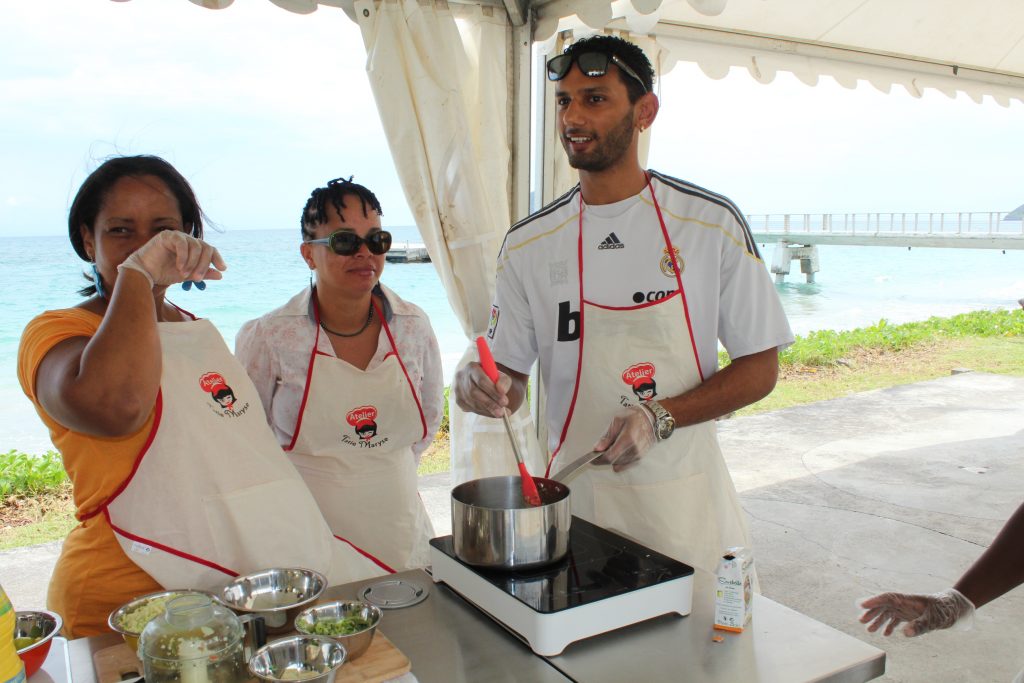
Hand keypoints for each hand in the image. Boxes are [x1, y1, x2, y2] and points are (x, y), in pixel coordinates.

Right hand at [119, 230, 226, 286]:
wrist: (145, 273)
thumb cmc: (164, 273)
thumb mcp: (187, 275)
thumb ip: (203, 273)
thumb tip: (220, 275)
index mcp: (194, 249)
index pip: (210, 249)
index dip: (217, 258)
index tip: (222, 268)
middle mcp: (187, 240)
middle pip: (205, 247)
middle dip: (203, 264)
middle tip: (197, 278)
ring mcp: (178, 236)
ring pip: (195, 246)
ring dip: (192, 262)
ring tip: (184, 275)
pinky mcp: (167, 235)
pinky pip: (182, 243)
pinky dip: (183, 256)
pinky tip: (179, 267)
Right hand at [454, 361, 510, 418]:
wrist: (478, 380)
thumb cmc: (490, 377)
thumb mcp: (500, 375)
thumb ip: (503, 381)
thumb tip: (502, 391)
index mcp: (472, 367)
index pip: (481, 380)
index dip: (492, 392)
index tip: (504, 401)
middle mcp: (462, 377)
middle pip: (475, 393)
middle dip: (490, 404)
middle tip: (502, 411)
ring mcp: (458, 390)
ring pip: (472, 403)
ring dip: (487, 410)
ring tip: (500, 413)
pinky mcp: (458, 400)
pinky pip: (471, 409)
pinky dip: (483, 412)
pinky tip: (492, 413)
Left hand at [590, 406, 656, 471]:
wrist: (652, 418)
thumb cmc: (634, 416)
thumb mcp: (617, 421)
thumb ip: (607, 436)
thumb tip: (597, 448)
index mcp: (627, 439)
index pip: (610, 456)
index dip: (598, 460)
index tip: (592, 458)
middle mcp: (634, 449)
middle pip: (613, 461)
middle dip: (603, 459)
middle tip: (599, 451)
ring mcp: (638, 455)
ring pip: (619, 464)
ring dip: (611, 459)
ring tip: (610, 448)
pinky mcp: (640, 457)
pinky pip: (626, 465)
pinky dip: (619, 461)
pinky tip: (617, 453)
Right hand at [859, 588, 974, 636]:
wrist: (954, 608)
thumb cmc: (944, 610)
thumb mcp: (934, 619)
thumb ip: (919, 626)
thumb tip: (904, 633)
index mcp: (907, 600)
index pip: (887, 598)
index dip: (874, 601)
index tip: (862, 605)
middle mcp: (904, 603)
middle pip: (883, 606)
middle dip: (872, 613)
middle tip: (861, 621)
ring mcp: (906, 609)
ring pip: (887, 613)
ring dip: (878, 621)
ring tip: (869, 630)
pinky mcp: (910, 616)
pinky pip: (895, 620)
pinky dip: (889, 626)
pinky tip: (885, 634)